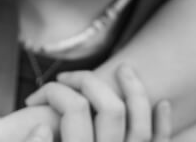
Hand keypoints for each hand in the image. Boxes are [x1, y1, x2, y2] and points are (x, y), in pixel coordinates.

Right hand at [25, 66, 171, 141]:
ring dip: (135, 92)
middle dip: (88, 83)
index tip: (33, 98)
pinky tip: (161, 103)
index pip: (74, 108)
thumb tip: (41, 126)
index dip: (52, 93)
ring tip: (123, 69)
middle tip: (65, 80)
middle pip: (110, 108)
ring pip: (140, 125)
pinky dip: (162, 124)